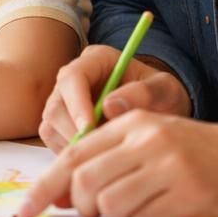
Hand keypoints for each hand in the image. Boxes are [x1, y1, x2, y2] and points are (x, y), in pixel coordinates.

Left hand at [17, 111, 217, 216]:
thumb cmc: (202, 155)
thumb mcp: (153, 144)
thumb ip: (108, 161)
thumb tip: (63, 195)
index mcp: (132, 123)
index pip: (72, 155)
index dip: (44, 186)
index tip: (26, 211)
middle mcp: (147, 141)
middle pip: (85, 183)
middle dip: (85, 208)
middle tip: (100, 214)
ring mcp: (169, 167)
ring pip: (111, 205)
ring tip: (144, 207)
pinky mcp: (189, 194)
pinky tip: (168, 212)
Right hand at [39, 45, 191, 151]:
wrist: (160, 111)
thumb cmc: (163, 97)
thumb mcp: (166, 90)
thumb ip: (144, 93)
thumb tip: (109, 106)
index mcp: (96, 60)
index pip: (72, 78)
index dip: (77, 104)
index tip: (92, 127)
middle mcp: (72, 78)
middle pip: (56, 105)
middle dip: (75, 131)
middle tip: (102, 149)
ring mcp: (62, 101)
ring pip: (51, 124)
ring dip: (74, 144)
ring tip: (106, 152)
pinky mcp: (59, 123)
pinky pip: (53, 140)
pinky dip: (72, 152)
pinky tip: (97, 156)